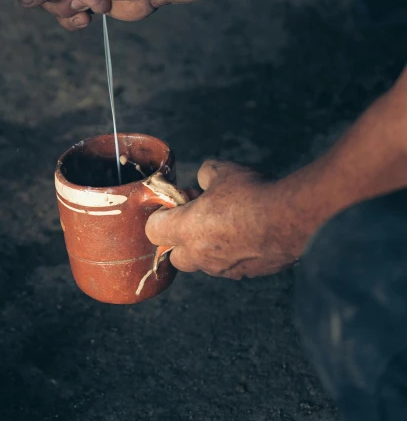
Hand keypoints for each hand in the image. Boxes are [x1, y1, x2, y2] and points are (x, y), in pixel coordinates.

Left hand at [146, 160, 300, 279]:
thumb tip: (205, 181)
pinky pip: (230, 266)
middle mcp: (201, 256)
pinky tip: (250, 234)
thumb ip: (205, 175)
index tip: (174, 205)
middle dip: (182, 238)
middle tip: (198, 217)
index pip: (153, 230)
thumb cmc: (252, 194)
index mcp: (186, 229)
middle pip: (176, 256)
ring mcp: (224, 269)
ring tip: (229, 222)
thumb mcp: (222, 171)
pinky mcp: (247, 274)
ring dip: (209, 247)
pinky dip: (234, 253)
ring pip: (205, 262)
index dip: (160, 215)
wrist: (292, 219)